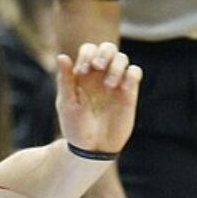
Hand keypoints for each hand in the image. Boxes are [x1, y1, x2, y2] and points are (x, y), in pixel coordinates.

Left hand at [55, 41, 141, 158]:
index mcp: (84, 74)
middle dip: (104, 52)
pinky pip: (135, 73)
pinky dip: (130, 74)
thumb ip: (65, 80)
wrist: (92, 149)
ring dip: (116, 65)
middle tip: (98, 66)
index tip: (82, 71)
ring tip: (109, 85)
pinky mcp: (129, 93)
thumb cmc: (76, 128)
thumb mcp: (67, 104)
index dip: (87, 54)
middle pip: (108, 48)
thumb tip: (61, 56)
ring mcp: (116, 83)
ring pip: (122, 58)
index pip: (89, 50)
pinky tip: (121, 88)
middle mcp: (100, 75)